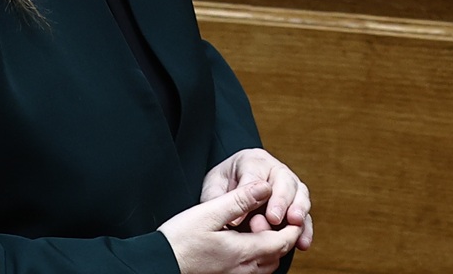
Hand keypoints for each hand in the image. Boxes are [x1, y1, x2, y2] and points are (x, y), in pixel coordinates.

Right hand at [158, 182, 301, 273]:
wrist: (160, 263)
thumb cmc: (180, 238)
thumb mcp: (209, 212)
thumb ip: (239, 200)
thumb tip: (265, 187)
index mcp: (243, 250)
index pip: (282, 241)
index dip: (292, 227)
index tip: (292, 212)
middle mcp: (244, 268)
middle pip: (278, 255)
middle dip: (286, 237)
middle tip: (284, 218)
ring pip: (268, 265)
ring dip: (273, 248)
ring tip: (268, 230)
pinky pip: (255, 271)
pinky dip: (261, 258)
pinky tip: (249, 246)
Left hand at [201, 149, 312, 249]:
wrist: (231, 191)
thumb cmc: (222, 188)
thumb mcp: (214, 190)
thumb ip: (220, 201)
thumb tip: (235, 220)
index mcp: (252, 160)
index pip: (253, 173)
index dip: (249, 194)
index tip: (242, 216)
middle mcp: (275, 169)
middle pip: (283, 180)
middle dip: (280, 200)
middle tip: (273, 219)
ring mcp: (290, 185)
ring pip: (300, 194)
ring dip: (298, 211)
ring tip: (294, 225)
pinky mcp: (298, 204)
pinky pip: (306, 215)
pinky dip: (306, 229)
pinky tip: (302, 243)